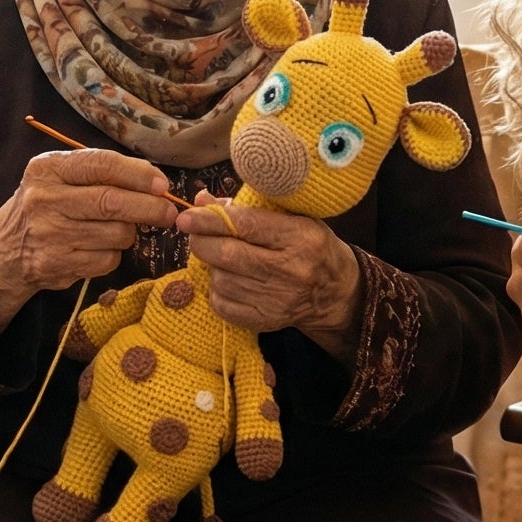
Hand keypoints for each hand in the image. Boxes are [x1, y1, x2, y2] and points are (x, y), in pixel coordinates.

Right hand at [0, 149, 177, 337]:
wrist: (5, 250)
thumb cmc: (45, 205)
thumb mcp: (59, 176)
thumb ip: (100, 172)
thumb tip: (154, 181)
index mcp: (47, 168)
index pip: (102, 165)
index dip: (138, 174)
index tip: (162, 184)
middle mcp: (45, 199)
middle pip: (112, 202)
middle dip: (150, 207)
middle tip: (169, 211)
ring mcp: (50, 235)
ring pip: (116, 234)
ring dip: (129, 232)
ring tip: (118, 228)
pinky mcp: (58, 265)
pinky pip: (108, 260)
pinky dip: (114, 254)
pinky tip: (99, 247)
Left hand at [177, 193, 361, 351]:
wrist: (334, 292)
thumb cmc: (308, 245)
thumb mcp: (290, 217)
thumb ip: (247, 208)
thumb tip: (201, 202)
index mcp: (301, 237)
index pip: (245, 225)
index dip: (210, 220)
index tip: (187, 217)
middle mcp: (291, 270)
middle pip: (228, 255)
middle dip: (202, 242)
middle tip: (196, 234)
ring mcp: (278, 300)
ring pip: (221, 280)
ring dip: (211, 265)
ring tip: (220, 256)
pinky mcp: (266, 320)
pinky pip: (222, 304)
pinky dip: (216, 289)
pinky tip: (228, 278)